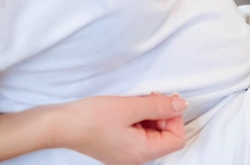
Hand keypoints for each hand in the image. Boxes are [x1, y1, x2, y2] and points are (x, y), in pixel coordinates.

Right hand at [58, 94, 186, 164]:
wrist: (60, 125)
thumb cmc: (91, 118)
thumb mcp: (131, 107)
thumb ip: (160, 106)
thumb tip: (183, 104)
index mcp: (142, 153)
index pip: (177, 138)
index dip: (175, 117)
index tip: (163, 101)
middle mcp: (137, 159)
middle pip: (167, 135)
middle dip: (163, 114)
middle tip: (149, 98)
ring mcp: (128, 154)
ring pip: (154, 132)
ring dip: (151, 114)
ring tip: (135, 103)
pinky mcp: (120, 147)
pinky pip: (141, 133)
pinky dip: (140, 118)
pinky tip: (129, 109)